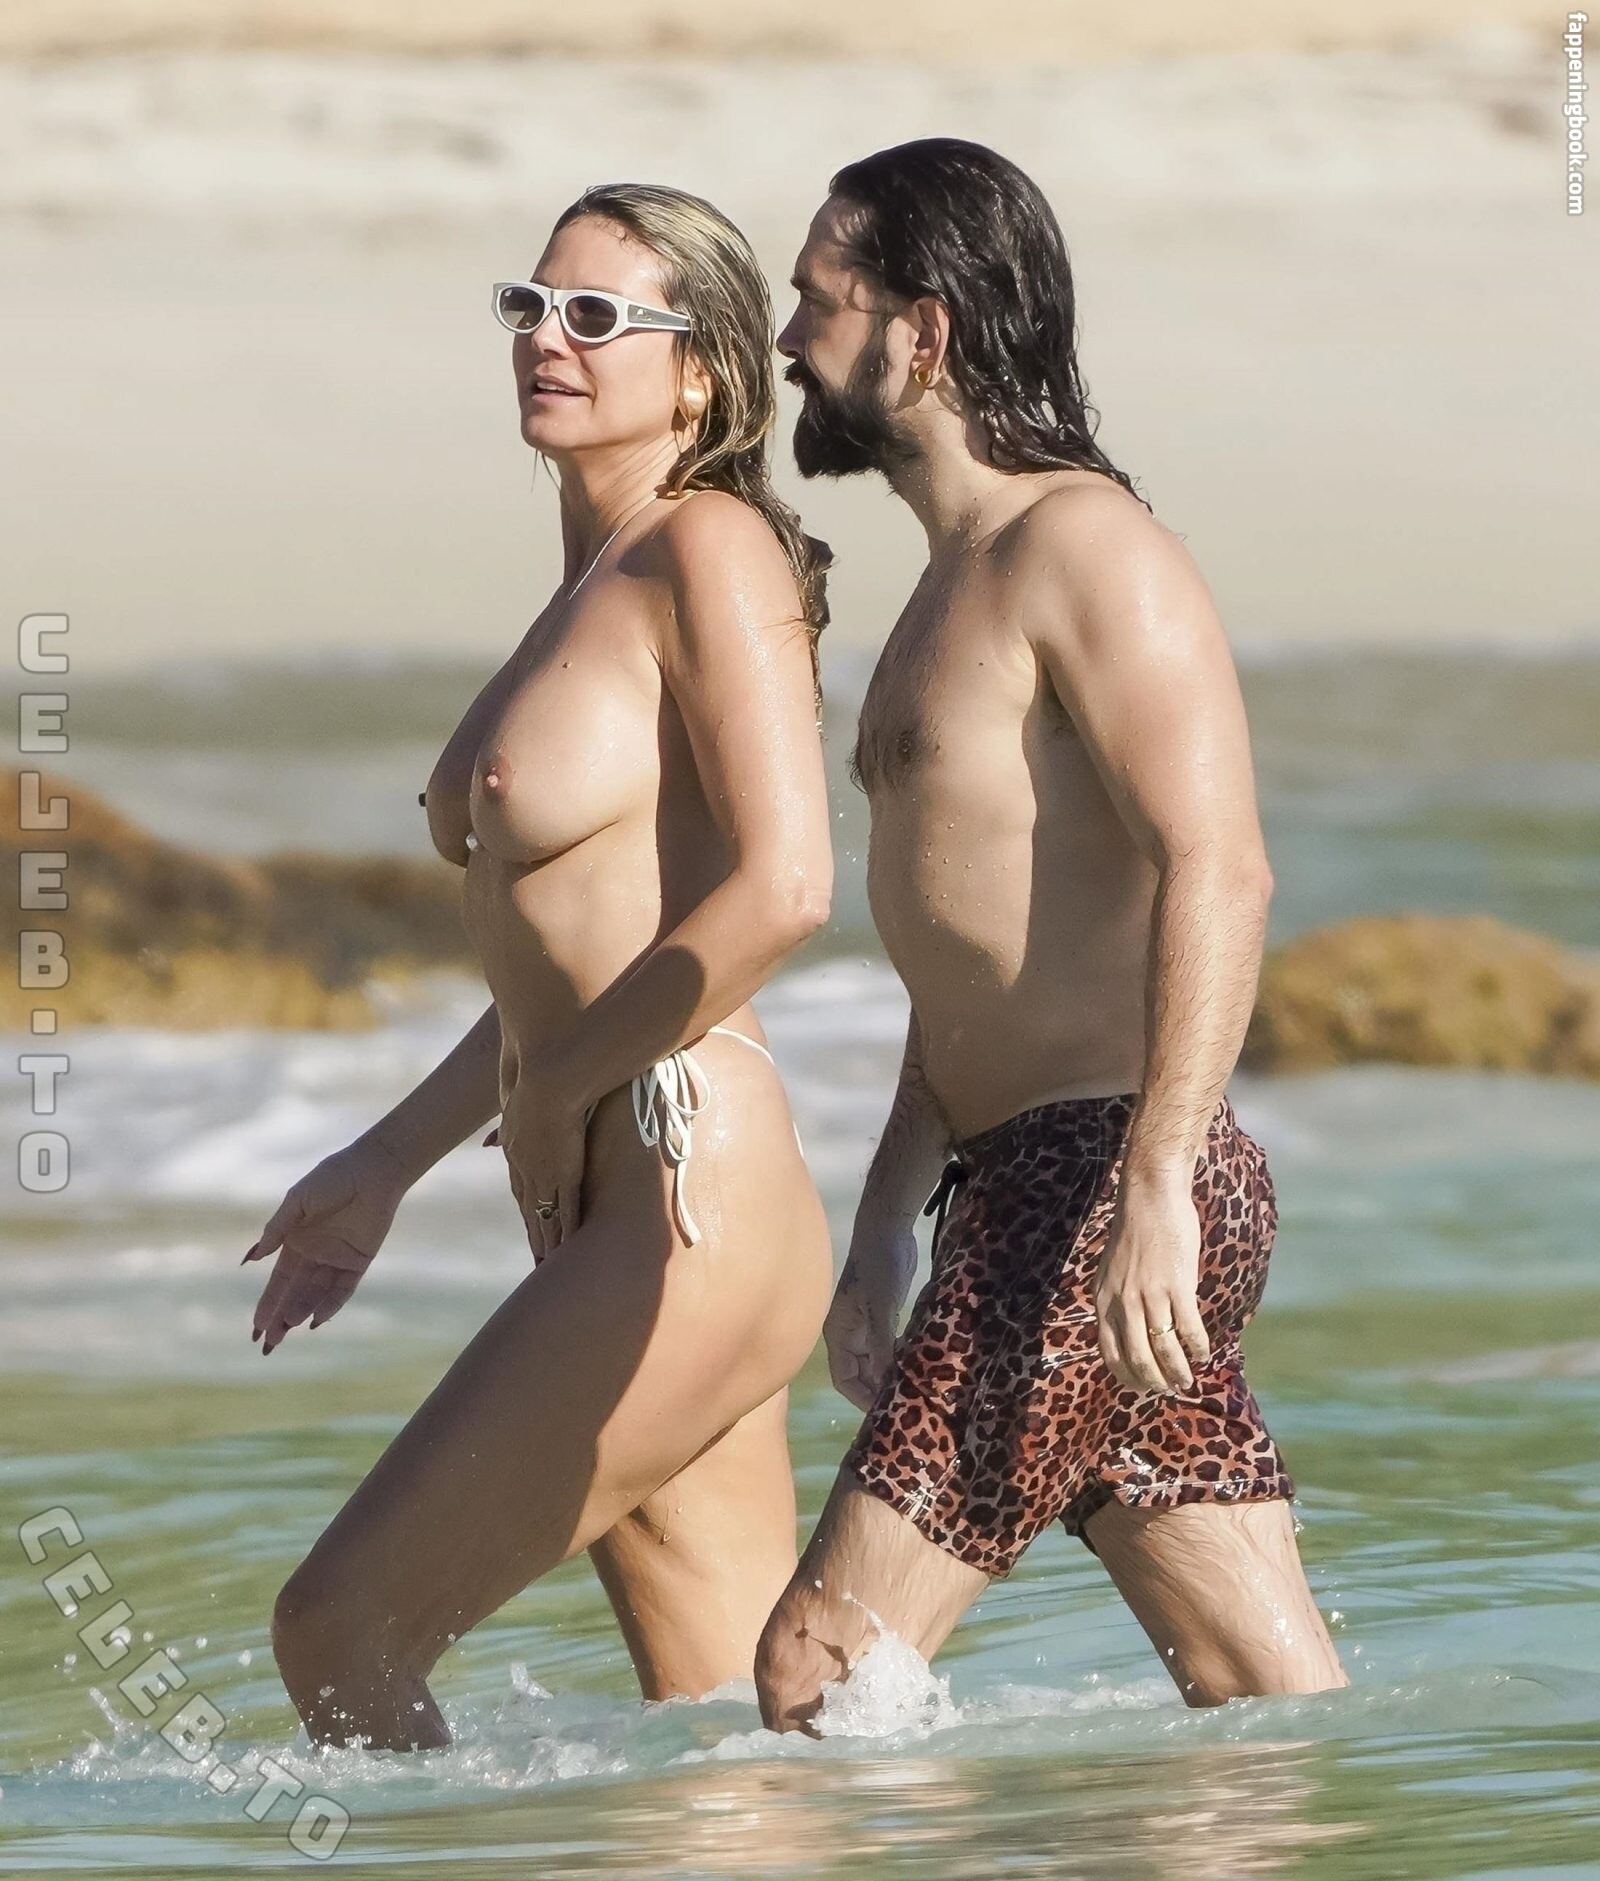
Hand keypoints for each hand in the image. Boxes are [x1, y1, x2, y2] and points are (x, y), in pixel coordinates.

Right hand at [243, 1138, 409, 1353]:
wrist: (371, 1170)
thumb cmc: (331, 1179)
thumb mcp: (297, 1202)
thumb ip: (277, 1230)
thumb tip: (252, 1259)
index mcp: (296, 1242)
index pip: (278, 1281)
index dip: (267, 1304)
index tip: (256, 1327)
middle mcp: (315, 1255)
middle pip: (295, 1294)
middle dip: (281, 1318)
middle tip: (269, 1344)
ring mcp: (337, 1259)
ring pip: (317, 1294)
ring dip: (302, 1311)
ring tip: (288, 1327)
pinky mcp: (359, 1260)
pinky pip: (344, 1288)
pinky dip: (331, 1304)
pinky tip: (317, 1319)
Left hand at [485, 1060, 586, 1261]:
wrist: (547, 1078)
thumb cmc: (536, 1079)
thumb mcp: (515, 1101)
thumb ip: (506, 1122)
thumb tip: (487, 1142)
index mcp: (515, 1149)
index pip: (522, 1186)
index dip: (527, 1207)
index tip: (531, 1222)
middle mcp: (526, 1167)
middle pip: (530, 1209)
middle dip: (534, 1233)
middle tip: (537, 1257)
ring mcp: (545, 1173)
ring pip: (546, 1216)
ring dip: (548, 1241)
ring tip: (548, 1263)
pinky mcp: (565, 1174)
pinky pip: (566, 1210)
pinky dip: (568, 1231)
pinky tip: (567, 1249)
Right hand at [824, 1210, 917, 1411]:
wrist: (887, 1227)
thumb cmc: (878, 1265)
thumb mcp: (880, 1307)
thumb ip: (881, 1344)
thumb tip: (887, 1381)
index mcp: (838, 1332)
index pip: (843, 1378)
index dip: (862, 1397)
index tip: (886, 1412)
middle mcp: (848, 1332)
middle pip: (860, 1373)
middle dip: (878, 1389)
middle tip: (905, 1405)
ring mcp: (865, 1324)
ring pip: (875, 1360)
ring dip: (890, 1374)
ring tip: (913, 1389)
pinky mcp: (882, 1314)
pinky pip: (888, 1346)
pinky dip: (899, 1357)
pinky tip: (916, 1365)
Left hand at [1093, 1170, 1210, 1393]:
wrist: (1151, 1197)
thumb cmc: (1136, 1232)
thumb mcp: (1113, 1270)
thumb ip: (1118, 1299)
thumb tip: (1129, 1330)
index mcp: (1104, 1299)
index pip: (1110, 1352)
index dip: (1127, 1375)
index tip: (1142, 1387)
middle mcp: (1122, 1302)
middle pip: (1137, 1359)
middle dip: (1155, 1382)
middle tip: (1169, 1390)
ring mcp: (1149, 1295)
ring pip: (1163, 1350)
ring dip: (1178, 1372)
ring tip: (1188, 1381)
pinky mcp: (1177, 1286)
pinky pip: (1188, 1329)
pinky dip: (1197, 1348)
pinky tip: (1203, 1354)